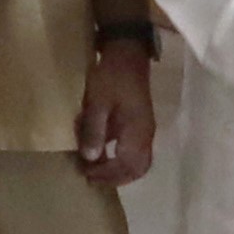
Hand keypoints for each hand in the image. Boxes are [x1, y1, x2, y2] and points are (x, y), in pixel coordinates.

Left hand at [73, 42, 159, 186]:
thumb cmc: (111, 77)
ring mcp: (144, 130)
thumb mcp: (97, 102)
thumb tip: (90, 158)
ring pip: (138, 161)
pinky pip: (134, 150)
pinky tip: (102, 154)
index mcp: (137, 131)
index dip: (108, 174)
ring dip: (118, 170)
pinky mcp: (139, 124)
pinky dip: (120, 158)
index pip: (127, 165)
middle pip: (138, 168)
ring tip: (95, 170)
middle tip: (91, 178)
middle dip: (115, 178)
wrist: (127, 55)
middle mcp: (146, 135)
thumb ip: (94, 130)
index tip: (87, 174)